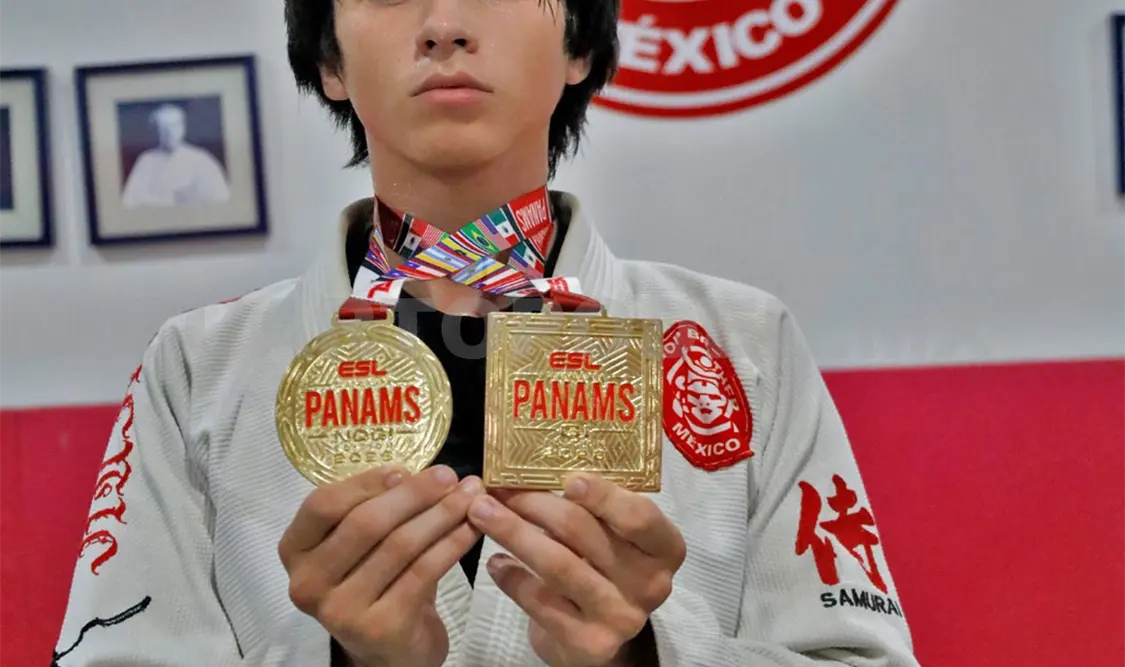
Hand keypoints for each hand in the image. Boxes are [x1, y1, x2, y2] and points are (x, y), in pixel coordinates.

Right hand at [279, 465, 484, 666]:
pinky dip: (452, 544)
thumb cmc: (375, 583)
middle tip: (450, 476)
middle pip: (365, 523)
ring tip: (470, 496)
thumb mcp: (362, 545)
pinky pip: (424, 572)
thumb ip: (377, 509)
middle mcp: (308, 583)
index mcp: (295, 551)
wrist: (388, 651)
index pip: (323, 505)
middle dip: (414, 494)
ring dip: (442, 515)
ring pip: (400, 546)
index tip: (406, 469)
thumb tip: (424, 472)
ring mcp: (341, 610)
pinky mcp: (378, 629)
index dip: (365, 482)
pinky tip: (471, 529)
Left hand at [467, 475, 685, 666]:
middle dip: (535, 504)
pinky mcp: (588, 643)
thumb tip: (534, 469)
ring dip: (514, 533)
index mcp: (664, 548)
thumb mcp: (613, 537)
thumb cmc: (605, 568)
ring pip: (559, 565)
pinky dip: (513, 578)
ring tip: (483, 513)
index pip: (640, 517)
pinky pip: (542, 602)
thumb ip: (594, 508)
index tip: (568, 479)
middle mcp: (650, 584)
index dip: (605, 496)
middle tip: (499, 488)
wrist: (600, 637)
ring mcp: (620, 617)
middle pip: (586, 534)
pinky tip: (494, 562)